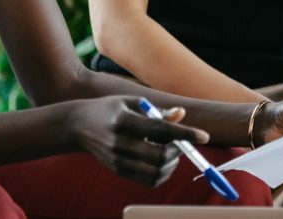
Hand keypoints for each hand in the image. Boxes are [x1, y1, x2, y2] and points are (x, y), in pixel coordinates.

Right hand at [68, 96, 208, 186]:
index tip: (205, 136)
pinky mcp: (117, 170)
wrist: (77, 125)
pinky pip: (147, 180)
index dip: (184, 133)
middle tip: (181, 144)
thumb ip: (157, 110)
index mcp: (123, 120)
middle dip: (178, 151)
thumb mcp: (130, 102)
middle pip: (159, 155)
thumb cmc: (109, 109)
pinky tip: (161, 161)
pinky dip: (162, 174)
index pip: (160, 129)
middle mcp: (119, 142)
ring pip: (156, 171)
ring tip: (170, 152)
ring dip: (171, 164)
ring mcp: (117, 159)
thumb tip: (182, 114)